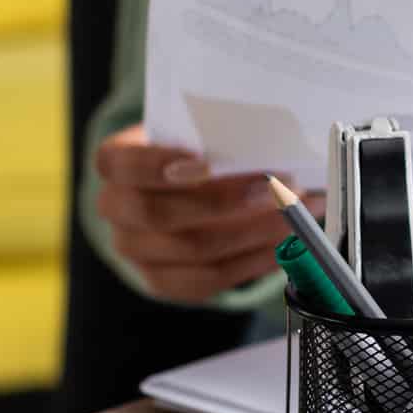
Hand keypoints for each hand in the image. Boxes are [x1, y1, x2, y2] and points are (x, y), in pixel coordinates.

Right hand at [93, 125, 322, 303]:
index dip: (156, 165)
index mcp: (116, 164)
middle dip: (225, 202)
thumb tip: (276, 144)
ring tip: (296, 216)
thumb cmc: (195, 150)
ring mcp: (135, 250)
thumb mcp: (197, 132)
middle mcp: (115, 209)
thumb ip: (222, 137)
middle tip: (277, 188)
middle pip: (158, 215)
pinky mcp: (162, 280)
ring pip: (192, 250)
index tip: (206, 161)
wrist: (178, 190)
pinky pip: (210, 279)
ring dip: (254, 233)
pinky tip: (284, 245)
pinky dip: (254, 262)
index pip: (120, 165)